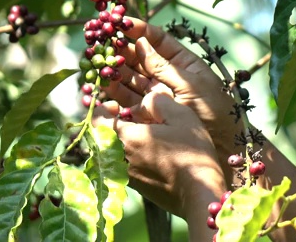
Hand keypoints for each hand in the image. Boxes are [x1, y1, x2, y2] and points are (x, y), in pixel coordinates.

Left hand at [92, 92, 224, 239]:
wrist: (199, 193)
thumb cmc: (191, 153)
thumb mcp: (180, 116)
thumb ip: (157, 101)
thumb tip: (144, 103)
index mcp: (125, 138)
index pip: (97, 120)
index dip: (103, 109)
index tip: (118, 106)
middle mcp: (119, 158)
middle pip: (101, 137)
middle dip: (112, 124)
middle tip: (130, 119)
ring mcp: (124, 175)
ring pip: (111, 152)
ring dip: (120, 140)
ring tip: (142, 135)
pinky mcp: (134, 186)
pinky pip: (121, 165)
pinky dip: (128, 155)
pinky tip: (149, 153)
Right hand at [103, 18, 243, 178]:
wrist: (223, 148)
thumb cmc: (214, 112)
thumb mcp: (191, 85)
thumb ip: (163, 67)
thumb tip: (140, 42)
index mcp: (183, 63)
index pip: (158, 40)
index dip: (139, 30)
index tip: (120, 22)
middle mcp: (167, 77)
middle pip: (139, 58)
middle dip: (119, 49)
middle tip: (100, 41)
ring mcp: (156, 95)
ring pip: (128, 79)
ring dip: (111, 70)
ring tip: (94, 63)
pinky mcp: (146, 115)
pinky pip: (125, 102)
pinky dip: (111, 96)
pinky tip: (96, 89)